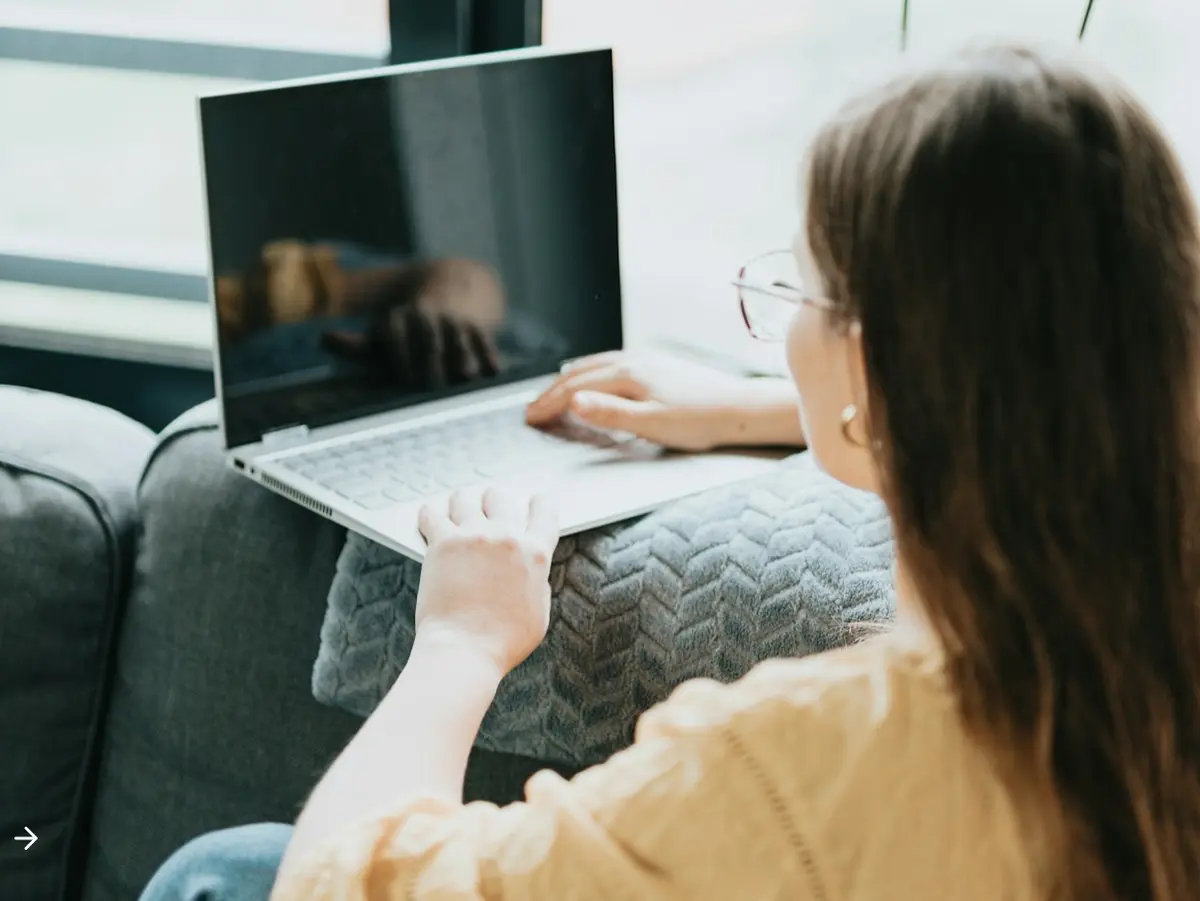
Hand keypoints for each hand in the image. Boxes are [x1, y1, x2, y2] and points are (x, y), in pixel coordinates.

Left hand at [323, 306, 500, 389]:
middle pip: (429, 341)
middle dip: (432, 362)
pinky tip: (494, 371)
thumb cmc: (409, 331)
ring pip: (458, 340)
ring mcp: (454, 321)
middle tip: (433, 387)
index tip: (404, 379)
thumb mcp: (382, 336)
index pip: (396, 333)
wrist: (452, 290)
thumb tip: (324, 339)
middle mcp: (426, 316)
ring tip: (465, 375)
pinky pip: (484, 341)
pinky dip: (489, 354)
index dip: (400, 355)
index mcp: (398, 318)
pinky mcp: (478, 327)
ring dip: (463, 356)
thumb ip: (356, 346)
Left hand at [416, 487, 559, 674]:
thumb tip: (528, 570)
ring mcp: (473, 536)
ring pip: (464, 498)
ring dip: (461, 504)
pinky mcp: (442, 542)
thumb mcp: (539, 612)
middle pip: (499, 498)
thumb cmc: (503, 642)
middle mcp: (506, 537)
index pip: (545, 512)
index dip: (541, 503)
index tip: (536, 501)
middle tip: (486, 510)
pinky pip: (431, 513)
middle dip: (493, 503)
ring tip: (455, 512)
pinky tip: (428, 518)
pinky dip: (429, 515)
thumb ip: (536, 582)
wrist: (464, 650)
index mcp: (535, 553)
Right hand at [526, 351, 780, 450]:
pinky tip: (594, 381)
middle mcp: (634, 360)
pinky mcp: (658, 364)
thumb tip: (573, 402)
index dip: (549, 403)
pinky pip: (611, 364)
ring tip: (553, 394)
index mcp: (628, 374)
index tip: (530, 418)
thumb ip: (610, 414)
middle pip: (581, 373)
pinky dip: (591, 374)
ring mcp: (646, 359)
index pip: (575, 387)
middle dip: (552, 391)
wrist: (738, 408)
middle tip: (532, 409)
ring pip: (595, 365)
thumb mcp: (652, 424)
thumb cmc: (699, 421)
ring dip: (569, 380)